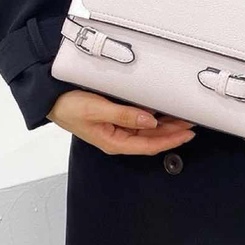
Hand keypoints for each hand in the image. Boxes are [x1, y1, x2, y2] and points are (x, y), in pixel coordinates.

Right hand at [47, 89, 195, 154]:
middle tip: (192, 122)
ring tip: (183, 117)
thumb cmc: (70, 106)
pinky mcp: (115, 119)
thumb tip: (150, 121)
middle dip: (173, 132)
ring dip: (165, 125)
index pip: (150, 145)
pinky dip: (153, 117)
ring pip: (147, 130)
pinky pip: (139, 121)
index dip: (171, 140)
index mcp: (114, 142)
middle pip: (152, 138)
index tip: (187, 133)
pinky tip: (163, 111)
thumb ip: (125, 115)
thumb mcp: (98, 110)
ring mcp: (117, 129)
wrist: (52, 99)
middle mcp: (118, 138)